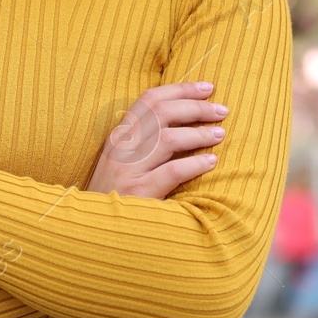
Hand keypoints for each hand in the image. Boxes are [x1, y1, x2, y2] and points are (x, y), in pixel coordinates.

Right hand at [86, 81, 227, 199]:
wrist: (94, 229)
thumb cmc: (116, 194)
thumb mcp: (124, 161)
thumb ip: (146, 141)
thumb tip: (185, 120)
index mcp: (119, 135)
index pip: (150, 100)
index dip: (181, 89)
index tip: (208, 88)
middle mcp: (121, 147)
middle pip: (162, 113)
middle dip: (196, 107)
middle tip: (222, 111)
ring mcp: (128, 170)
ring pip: (167, 139)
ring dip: (199, 134)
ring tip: (220, 135)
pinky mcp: (138, 193)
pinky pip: (171, 172)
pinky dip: (194, 164)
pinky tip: (211, 163)